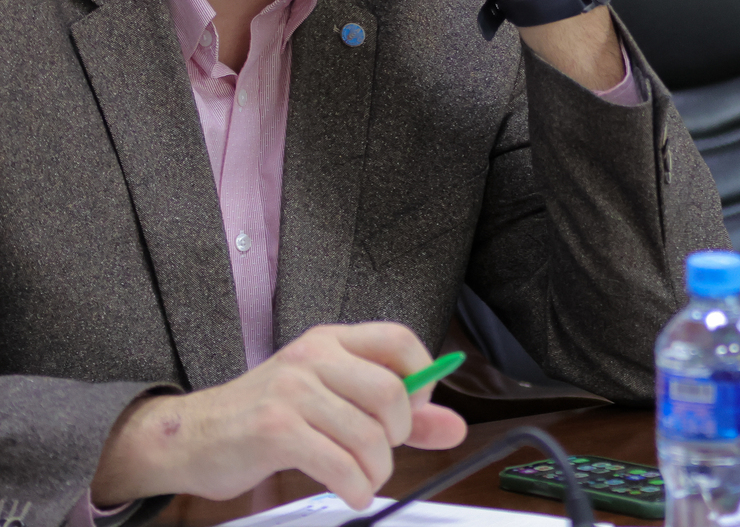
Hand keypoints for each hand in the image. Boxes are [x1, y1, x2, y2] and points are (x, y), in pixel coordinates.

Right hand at [90, 323, 466, 508]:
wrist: (191, 437)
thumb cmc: (267, 417)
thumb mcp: (332, 400)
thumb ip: (399, 413)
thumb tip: (456, 427)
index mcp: (331, 341)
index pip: (400, 339)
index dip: (422, 376)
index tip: (414, 412)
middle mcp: (314, 357)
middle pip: (393, 393)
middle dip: (400, 436)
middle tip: (383, 453)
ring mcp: (293, 391)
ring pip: (369, 434)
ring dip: (377, 471)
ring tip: (364, 481)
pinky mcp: (275, 429)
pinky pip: (339, 463)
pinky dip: (356, 487)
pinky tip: (352, 493)